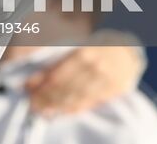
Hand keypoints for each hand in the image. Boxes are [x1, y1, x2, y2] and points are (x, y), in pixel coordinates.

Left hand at [24, 38, 144, 115]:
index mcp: (83, 52)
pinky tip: (62, 111)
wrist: (129, 52)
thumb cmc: (98, 47)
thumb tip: (35, 73)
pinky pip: (90, 102)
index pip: (57, 72)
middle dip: (46, 96)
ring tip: (43, 109)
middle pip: (65, 87)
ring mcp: (106, 80)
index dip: (40, 82)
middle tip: (32, 103)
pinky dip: (74, 108)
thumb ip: (60, 58)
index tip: (27, 88)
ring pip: (76, 97)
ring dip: (57, 105)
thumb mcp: (79, 46)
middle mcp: (95, 67)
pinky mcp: (114, 91)